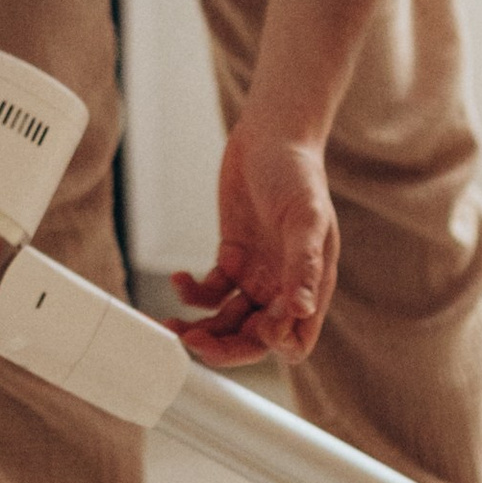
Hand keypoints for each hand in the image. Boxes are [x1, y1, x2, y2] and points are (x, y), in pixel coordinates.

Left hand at [171, 117, 338, 366]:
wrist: (272, 136)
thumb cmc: (298, 171)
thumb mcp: (305, 216)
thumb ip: (304, 264)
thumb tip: (302, 310)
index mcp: (311, 283)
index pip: (293, 338)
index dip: (271, 345)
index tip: (249, 331)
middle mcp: (283, 286)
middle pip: (254, 337)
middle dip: (224, 346)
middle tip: (192, 341)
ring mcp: (256, 274)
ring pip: (227, 320)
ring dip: (200, 327)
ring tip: (170, 323)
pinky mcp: (232, 259)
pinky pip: (210, 292)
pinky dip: (192, 293)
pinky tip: (179, 278)